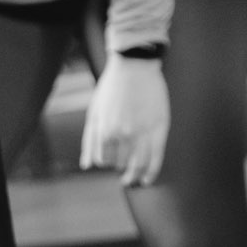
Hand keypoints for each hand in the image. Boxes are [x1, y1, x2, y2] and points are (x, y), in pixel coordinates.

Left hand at [82, 56, 170, 187]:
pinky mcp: (160, 128)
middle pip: (121, 163)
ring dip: (134, 175)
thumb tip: (87, 166)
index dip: (106, 161)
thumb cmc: (111, 89)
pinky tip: (147, 180)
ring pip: (138, 164)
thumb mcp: (94, 113)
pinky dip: (151, 172)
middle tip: (122, 167)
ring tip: (131, 179)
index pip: (104, 160)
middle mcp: (125, 135)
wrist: (135, 66)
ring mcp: (144, 132)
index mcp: (106, 131)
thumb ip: (90, 141)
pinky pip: (156, 157)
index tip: (110, 159)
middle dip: (119, 166)